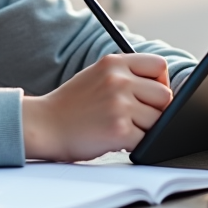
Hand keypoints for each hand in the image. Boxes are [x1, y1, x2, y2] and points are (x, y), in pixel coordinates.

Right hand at [22, 54, 171, 161]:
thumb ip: (126, 75)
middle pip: (164, 95)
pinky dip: (136, 144)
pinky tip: (118, 140)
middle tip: (137, 117)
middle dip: (157, 109)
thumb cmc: (71, 105)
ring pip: (159, 120)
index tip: (150, 95)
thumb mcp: (97, 75)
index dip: (160, 82)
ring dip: (145, 129)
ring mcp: (119, 105)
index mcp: (114, 63)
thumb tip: (163, 88)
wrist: (43, 125)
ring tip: (122, 128)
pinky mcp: (118, 130)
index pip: (159, 65)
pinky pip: (146, 140)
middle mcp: (118, 80)